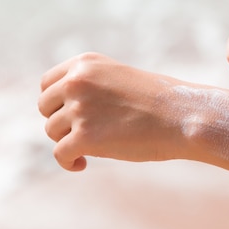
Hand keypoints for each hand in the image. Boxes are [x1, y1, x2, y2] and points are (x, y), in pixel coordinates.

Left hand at [38, 53, 182, 170]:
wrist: (183, 116)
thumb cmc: (160, 102)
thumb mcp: (120, 79)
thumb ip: (91, 87)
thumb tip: (63, 112)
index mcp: (86, 63)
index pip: (47, 84)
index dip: (56, 103)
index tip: (71, 116)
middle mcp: (77, 81)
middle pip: (46, 108)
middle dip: (61, 123)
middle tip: (84, 134)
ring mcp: (79, 108)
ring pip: (52, 132)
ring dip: (69, 142)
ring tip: (93, 148)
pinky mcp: (85, 137)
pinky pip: (60, 154)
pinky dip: (68, 162)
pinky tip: (81, 165)